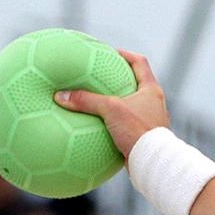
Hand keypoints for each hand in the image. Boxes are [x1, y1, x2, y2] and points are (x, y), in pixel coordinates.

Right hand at [55, 49, 169, 157]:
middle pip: (136, 83)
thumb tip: (60, 96)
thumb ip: (86, 101)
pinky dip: (114, 124)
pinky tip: (99, 128)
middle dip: (119, 79)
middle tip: (100, 77)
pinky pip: (127, 125)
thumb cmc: (137, 131)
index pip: (139, 62)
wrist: (152, 162)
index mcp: (151, 90)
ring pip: (132, 105)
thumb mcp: (110, 110)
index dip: (125, 54)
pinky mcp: (144, 137)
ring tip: (98, 102)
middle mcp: (154, 103)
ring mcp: (151, 120)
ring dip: (116, 103)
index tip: (110, 52)